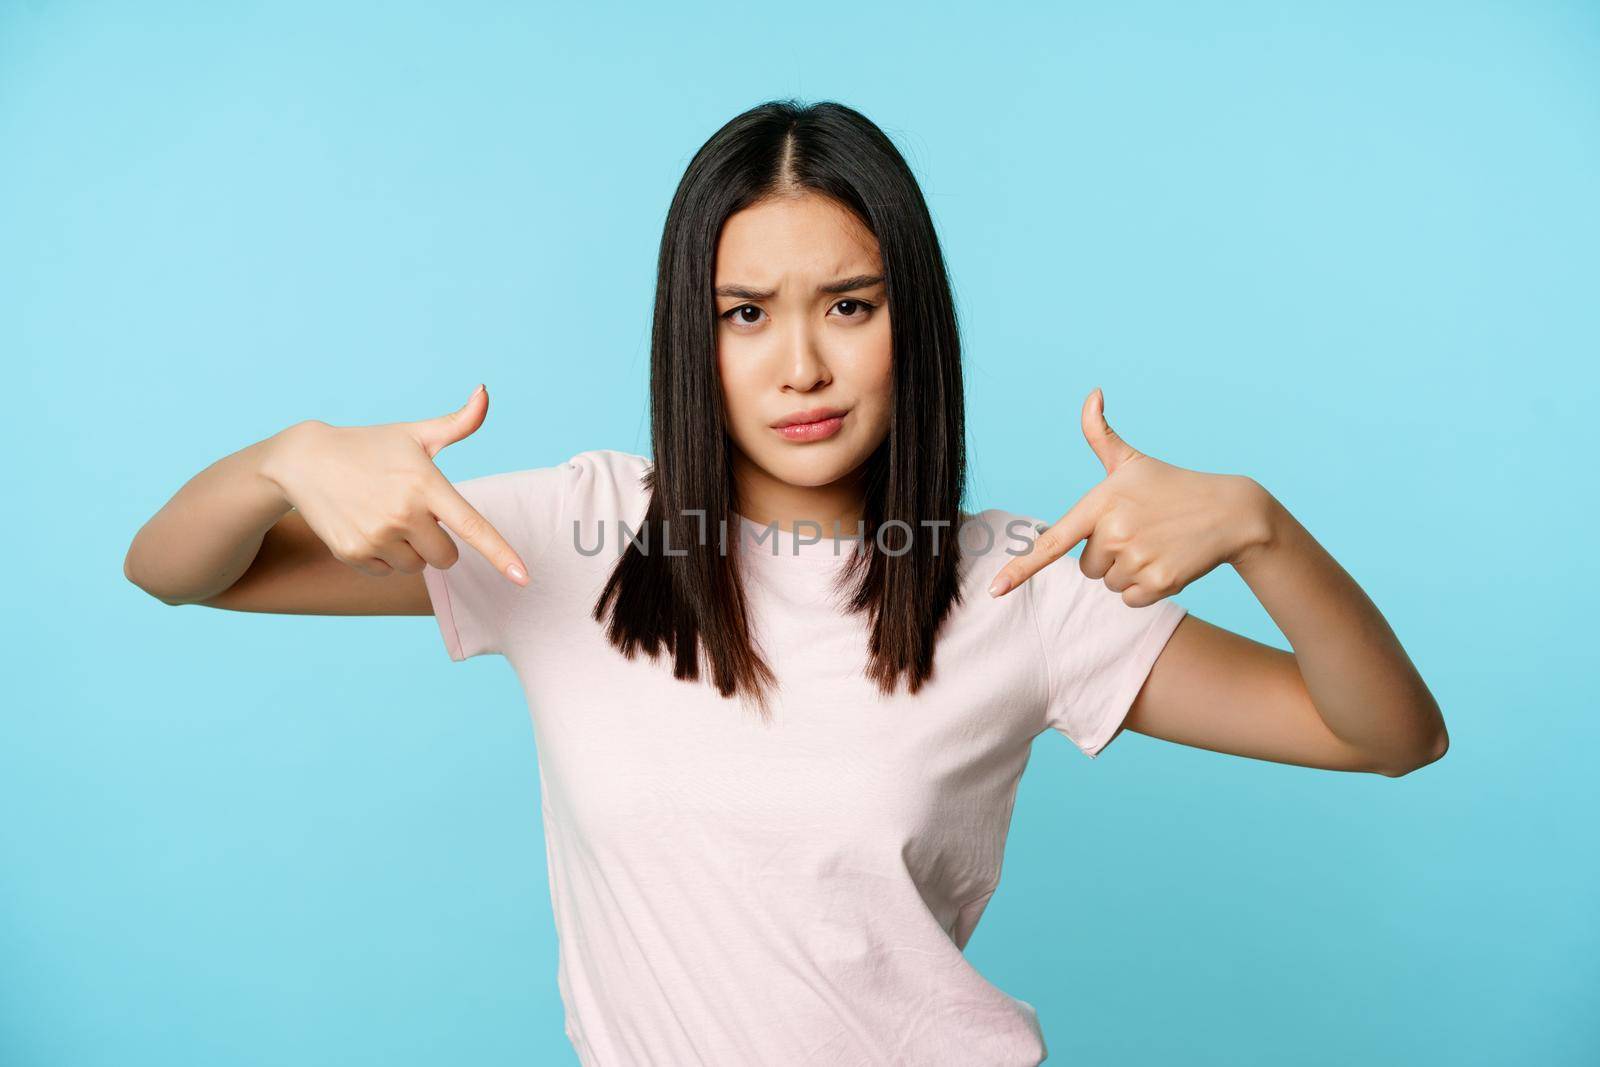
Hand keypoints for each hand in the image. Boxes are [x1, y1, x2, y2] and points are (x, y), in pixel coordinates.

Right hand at [261, 385, 529, 584]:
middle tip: (414, 515)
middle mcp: (403, 513)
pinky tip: (366, 527)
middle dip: (438, 543)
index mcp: (426, 484)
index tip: (523, 578)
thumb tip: (485, 392)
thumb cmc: (370, 446)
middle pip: (446, 557)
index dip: (500, 554)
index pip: (472, 526)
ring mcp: (376, 535)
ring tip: (386, 518)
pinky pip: (387, 572)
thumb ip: (458, 422)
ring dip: (410, 551)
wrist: (304, 460)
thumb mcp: (414, 434)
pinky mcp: (352, 553)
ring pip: (417, 567)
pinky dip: (383, 557)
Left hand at [988, 388, 1275, 606]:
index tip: (995, 588)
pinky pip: (1131, 599)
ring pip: (1109, 583)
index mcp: (1100, 504)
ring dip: (1128, 571)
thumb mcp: (1133, 461)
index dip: (1020, 567)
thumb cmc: (1172, 486)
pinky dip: (1146, 588)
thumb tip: (1092, 394)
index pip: (1052, 542)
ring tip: (1156, 544)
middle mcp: (1115, 532)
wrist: (1229, 511)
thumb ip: (1101, 434)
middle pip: (1087, 566)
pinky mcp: (1160, 582)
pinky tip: (1166, 561)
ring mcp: (1137, 558)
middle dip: (1109, 554)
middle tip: (1139, 531)